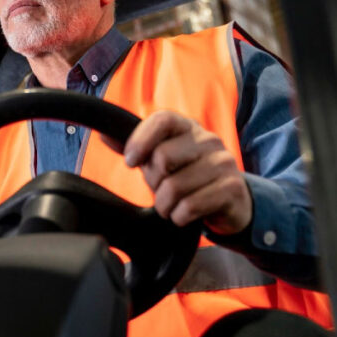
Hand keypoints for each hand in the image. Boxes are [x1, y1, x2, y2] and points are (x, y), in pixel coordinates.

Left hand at [103, 110, 251, 234]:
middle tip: (160, 189)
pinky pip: (191, 205)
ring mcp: (224, 162)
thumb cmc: (185, 176)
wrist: (228, 201)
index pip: (162, 120)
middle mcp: (209, 139)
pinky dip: (180, 216)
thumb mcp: (158, 160)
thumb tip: (104, 135)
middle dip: (153, 181)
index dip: (141, 140)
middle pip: (164, 156)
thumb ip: (134, 147)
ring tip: (170, 206)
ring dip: (165, 204)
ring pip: (175, 186)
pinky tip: (184, 215)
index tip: (130, 162)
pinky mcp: (232, 188)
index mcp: (187, 127)